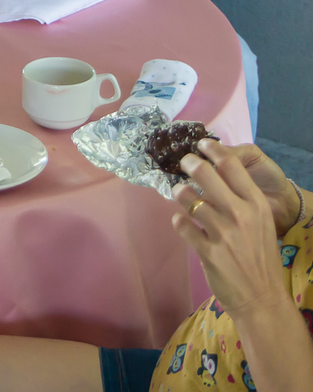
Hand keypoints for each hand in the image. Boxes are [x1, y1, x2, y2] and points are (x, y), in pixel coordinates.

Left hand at [171, 139, 291, 316]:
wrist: (262, 296)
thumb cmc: (259, 255)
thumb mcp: (260, 222)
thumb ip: (240, 199)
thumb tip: (214, 174)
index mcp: (256, 205)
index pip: (232, 166)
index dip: (214, 150)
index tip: (201, 143)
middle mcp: (240, 215)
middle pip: (205, 174)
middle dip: (189, 163)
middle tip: (183, 162)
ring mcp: (223, 233)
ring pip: (188, 197)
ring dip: (181, 193)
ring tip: (181, 194)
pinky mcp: (207, 251)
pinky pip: (181, 225)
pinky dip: (178, 221)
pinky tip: (182, 222)